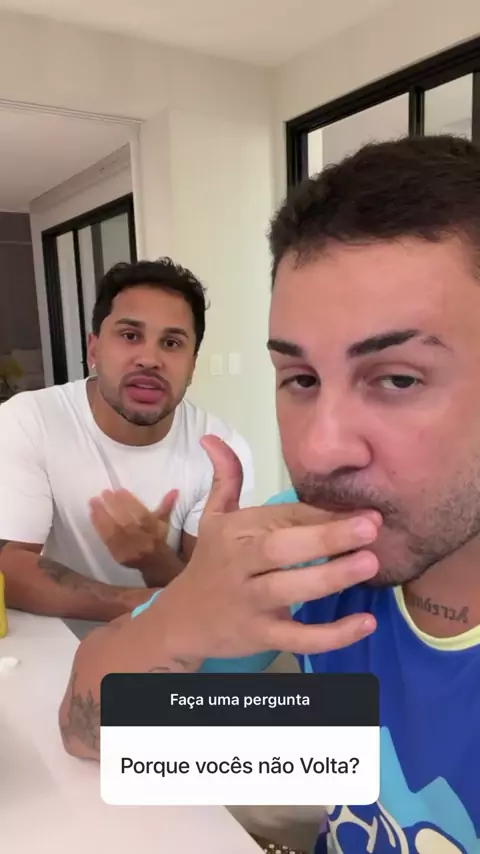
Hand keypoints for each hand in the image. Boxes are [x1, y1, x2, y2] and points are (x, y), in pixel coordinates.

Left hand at [89, 488, 177, 569]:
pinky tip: (92, 515)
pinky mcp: (118, 557)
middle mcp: (143, 543)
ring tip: (93, 501)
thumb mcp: (163, 524)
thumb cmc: (159, 541)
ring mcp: (129, 552)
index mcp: (155, 533)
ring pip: (114, 533)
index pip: (143, 517)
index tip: (120, 490)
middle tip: (104, 492)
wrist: (156, 567)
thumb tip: (174, 490)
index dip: (131, 504)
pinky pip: (107, 541)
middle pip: (127, 524)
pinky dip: (98, 527)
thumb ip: (165, 506)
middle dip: (114, 507)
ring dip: (102, 516)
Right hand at [153, 435, 381, 660]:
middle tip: (371, 526)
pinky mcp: (260, 636)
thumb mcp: (212, 517)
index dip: (321, 514)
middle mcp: (240, 564)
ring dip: (331, 577)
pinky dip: (332, 635)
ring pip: (290, 590)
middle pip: (282, 549)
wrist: (181, 620)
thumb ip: (225, 477)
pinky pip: (298, 638)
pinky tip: (365, 623)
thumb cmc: (211, 562)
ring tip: (371, 563)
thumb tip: (211, 437)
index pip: (282, 517)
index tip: (362, 508)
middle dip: (326, 537)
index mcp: (235, 531)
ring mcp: (250, 602)